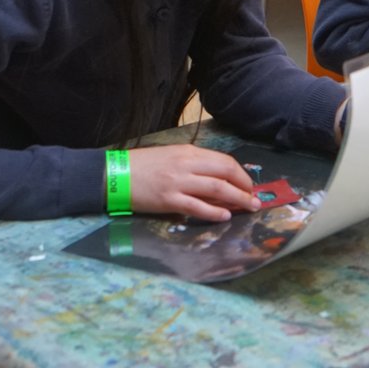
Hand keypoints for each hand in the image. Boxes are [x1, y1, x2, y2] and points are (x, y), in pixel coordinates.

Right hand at [128, 144, 259, 221]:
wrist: (113, 175)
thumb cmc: (144, 165)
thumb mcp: (172, 155)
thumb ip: (195, 164)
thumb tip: (219, 177)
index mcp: (189, 152)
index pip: (224, 161)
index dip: (241, 174)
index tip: (249, 185)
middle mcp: (187, 165)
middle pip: (226, 173)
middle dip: (245, 187)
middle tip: (255, 198)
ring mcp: (179, 183)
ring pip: (217, 189)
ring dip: (238, 199)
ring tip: (249, 207)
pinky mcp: (169, 201)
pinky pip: (197, 207)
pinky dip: (215, 212)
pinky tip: (225, 216)